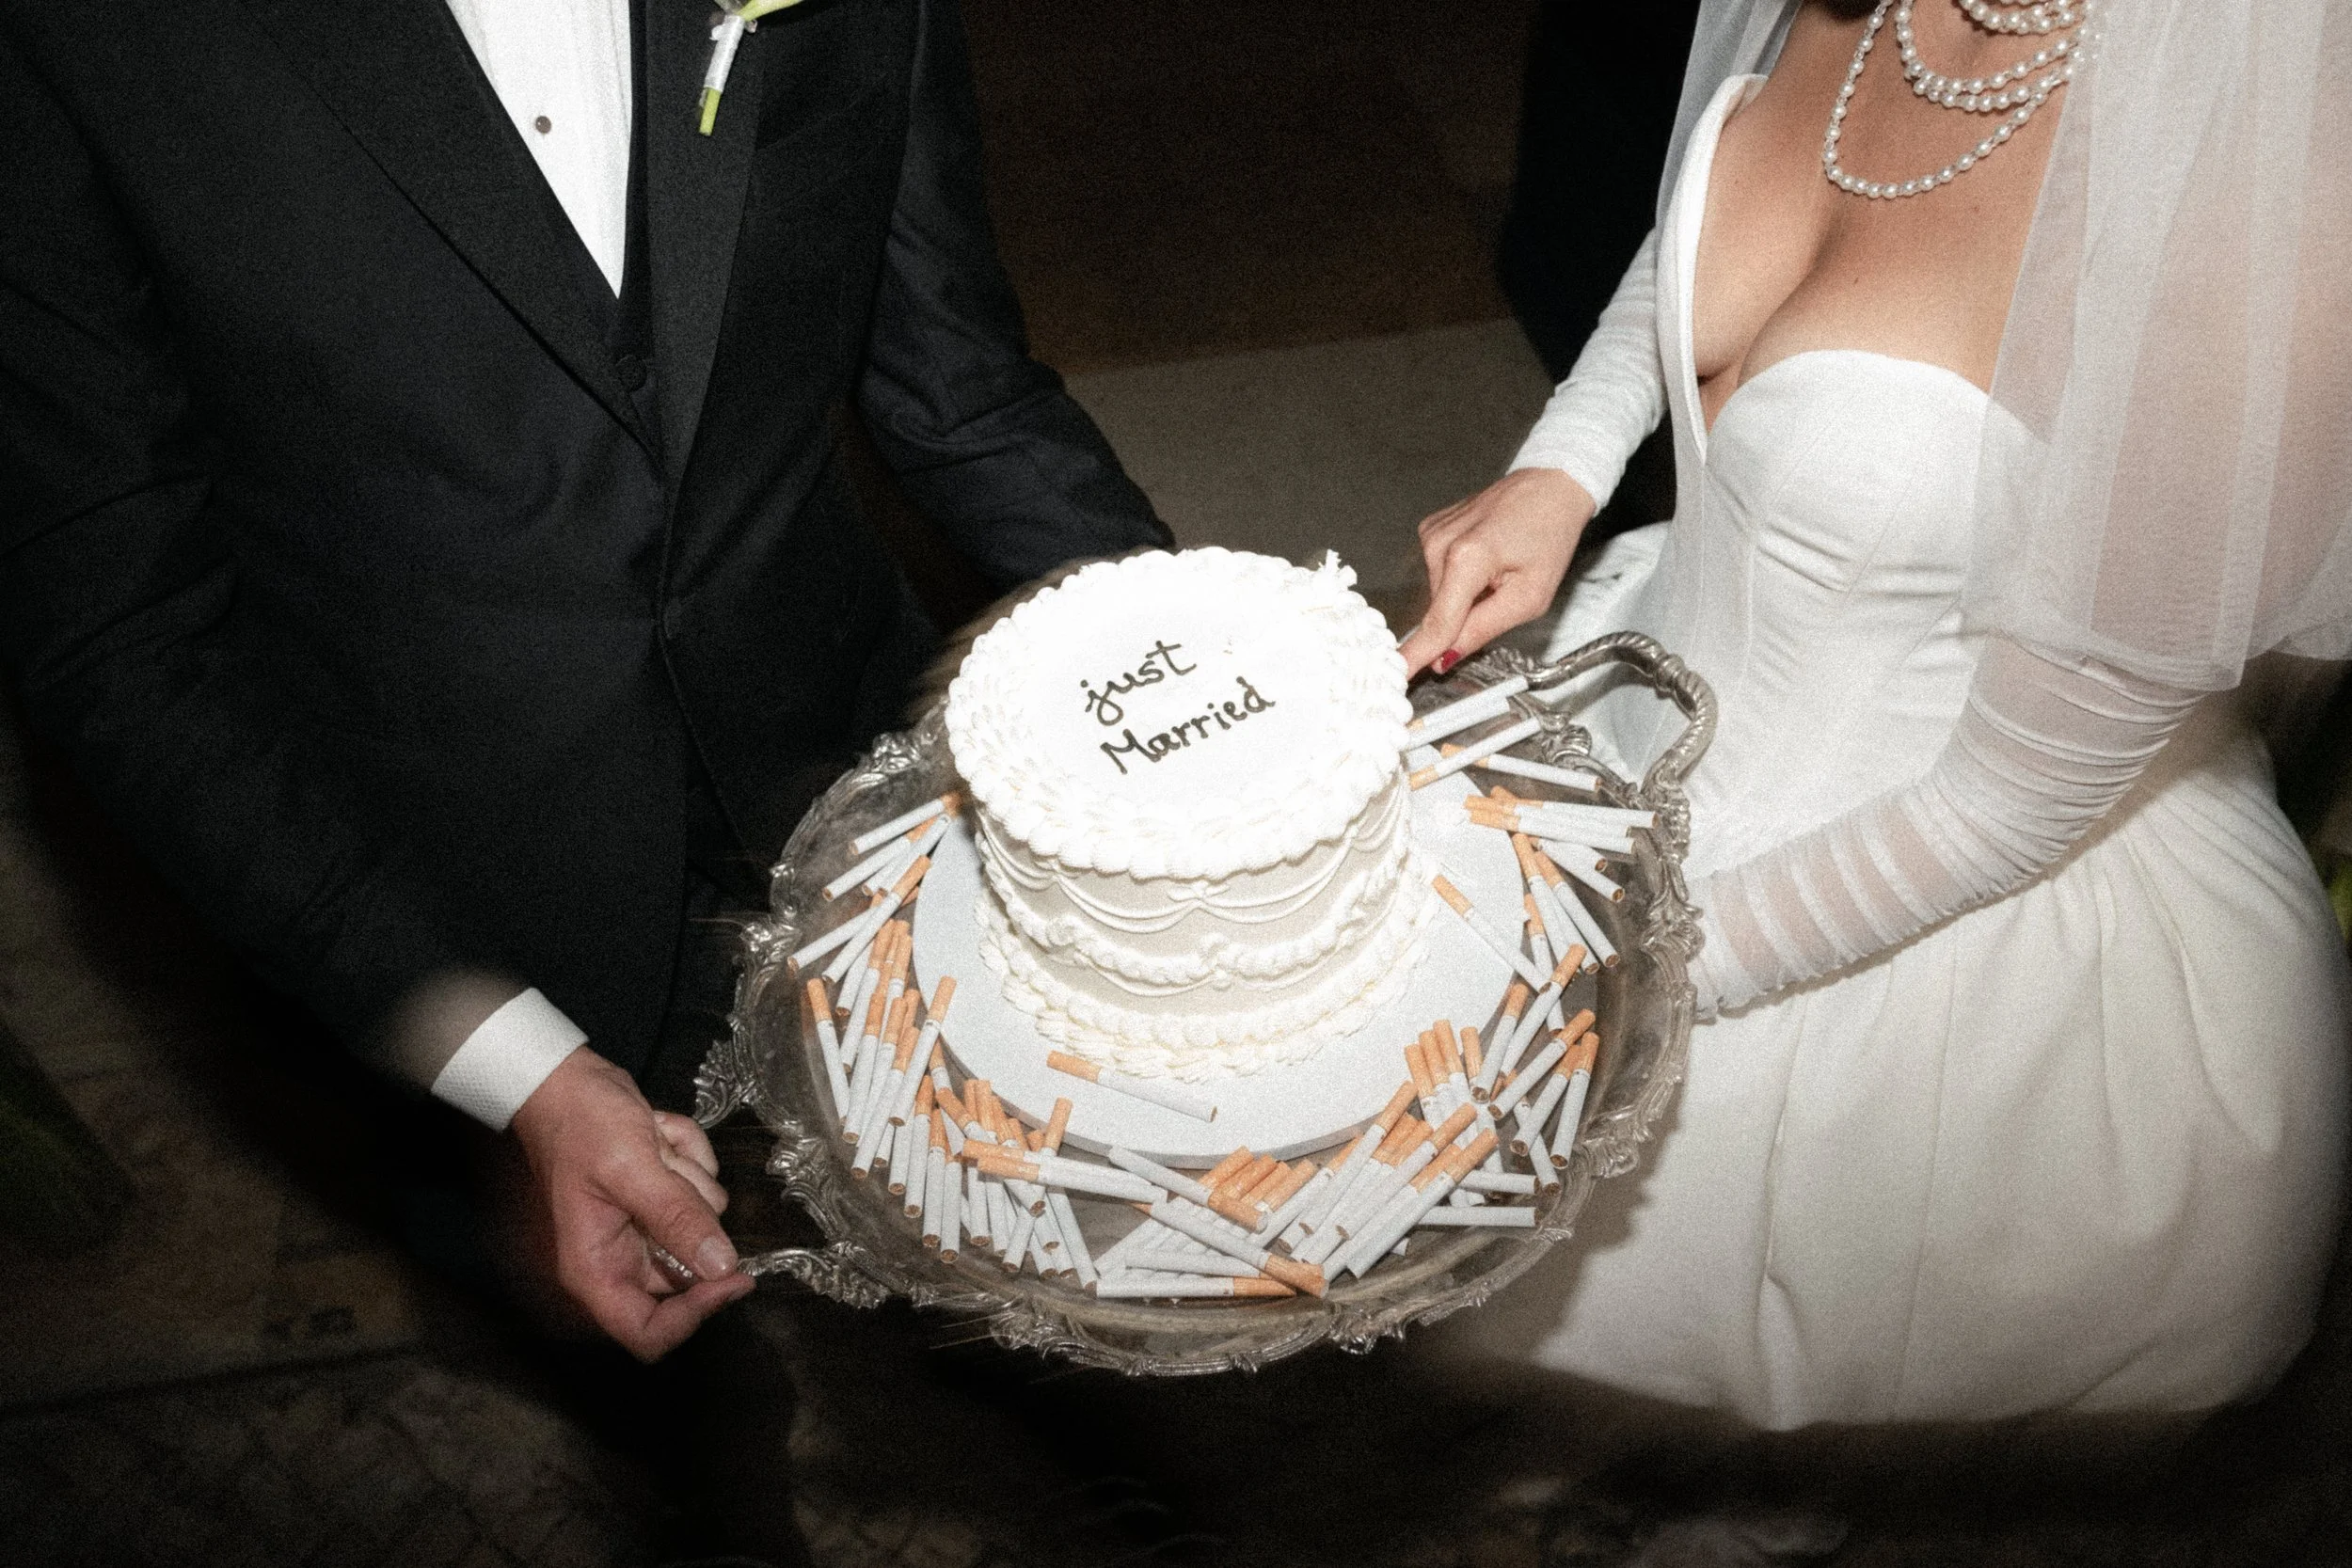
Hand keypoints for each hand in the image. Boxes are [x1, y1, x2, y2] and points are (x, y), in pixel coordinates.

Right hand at [508, 1048, 753, 1359]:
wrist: (565, 1079)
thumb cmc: (581, 1124)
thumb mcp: (632, 1168)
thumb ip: (678, 1218)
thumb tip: (722, 1266)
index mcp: (596, 1269)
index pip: (648, 1333)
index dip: (695, 1316)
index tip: (735, 1278)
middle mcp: (619, 1257)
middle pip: (687, 1275)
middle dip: (692, 1217)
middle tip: (670, 1173)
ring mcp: (641, 1227)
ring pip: (702, 1222)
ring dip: (689, 1177)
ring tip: (655, 1145)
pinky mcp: (658, 1198)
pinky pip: (700, 1188)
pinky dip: (688, 1156)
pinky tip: (658, 1133)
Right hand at [1398, 468, 1595, 677]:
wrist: (1550, 487)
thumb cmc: (1549, 534)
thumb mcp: (1531, 596)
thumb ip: (1484, 629)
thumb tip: (1447, 657)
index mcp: (1467, 558)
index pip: (1438, 622)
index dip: (1419, 654)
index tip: (1397, 676)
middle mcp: (1440, 543)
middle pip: (1440, 610)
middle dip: (1465, 618)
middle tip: (1502, 595)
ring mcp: (1431, 534)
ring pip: (1439, 594)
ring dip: (1464, 595)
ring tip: (1497, 570)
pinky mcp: (1430, 530)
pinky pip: (1439, 573)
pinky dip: (1459, 577)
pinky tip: (1484, 558)